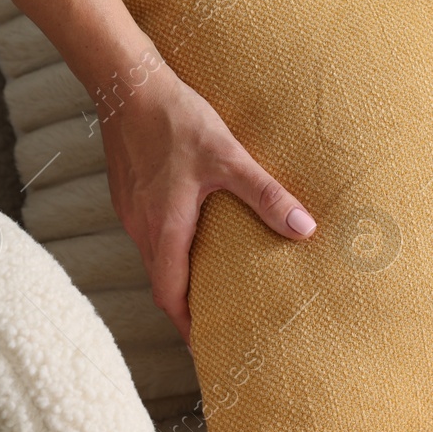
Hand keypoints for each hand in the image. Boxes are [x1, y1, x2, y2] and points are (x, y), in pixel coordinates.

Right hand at [97, 60, 314, 342]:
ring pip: (155, 257)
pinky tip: (194, 234)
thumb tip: (304, 229)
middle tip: (217, 322)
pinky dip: (170, 246)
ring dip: (179, 275)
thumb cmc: (177, 120)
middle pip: (162, 283)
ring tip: (211, 282)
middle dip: (187, 307)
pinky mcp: (129, 192)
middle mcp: (141, 227)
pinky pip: (149, 233)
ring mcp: (131, 210)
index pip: (171, 296)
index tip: (209, 347)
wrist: (128, 84)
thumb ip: (267, 195)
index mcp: (163, 229)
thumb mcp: (230, 157)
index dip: (189, 325)